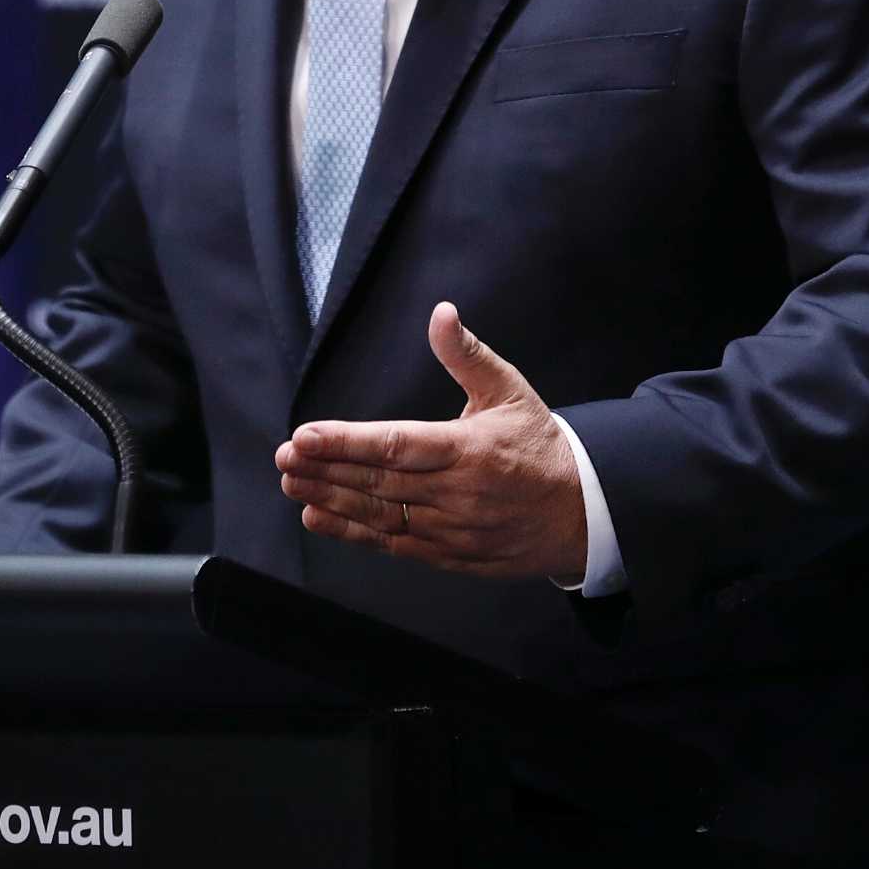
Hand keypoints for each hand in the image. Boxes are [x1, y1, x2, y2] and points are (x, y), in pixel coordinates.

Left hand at [274, 302, 586, 583]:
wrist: (584, 514)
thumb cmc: (540, 446)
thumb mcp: (511, 391)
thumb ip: (467, 355)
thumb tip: (441, 313)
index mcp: (470, 450)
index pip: (396, 444)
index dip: (346, 442)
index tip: (305, 435)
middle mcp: (458, 493)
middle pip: (379, 482)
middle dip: (326, 470)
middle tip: (284, 458)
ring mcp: (453, 529)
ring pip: (381, 516)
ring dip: (331, 500)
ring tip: (293, 484)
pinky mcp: (451, 555)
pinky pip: (394, 545)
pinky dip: (354, 533)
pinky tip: (320, 518)